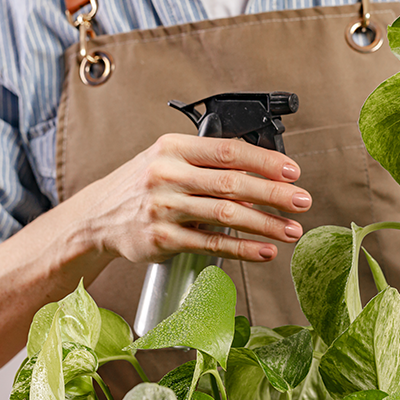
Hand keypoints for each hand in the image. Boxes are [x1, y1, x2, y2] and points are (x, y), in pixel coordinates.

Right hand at [80, 134, 310, 263]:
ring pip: (225, 215)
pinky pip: (211, 244)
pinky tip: (264, 251)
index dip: (265, 161)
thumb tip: (265, 171)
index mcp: (173, 148)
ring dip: (265, 224)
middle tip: (302, 201)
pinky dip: (242, 249)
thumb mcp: (169, 159)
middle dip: (273, 194)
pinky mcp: (162, 239)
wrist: (97, 216)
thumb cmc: (145, 184)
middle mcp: (167, 175)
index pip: (228, 151)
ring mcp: (163, 208)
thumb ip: (208, 161)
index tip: (293, 172)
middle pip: (232, 183)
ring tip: (291, 230)